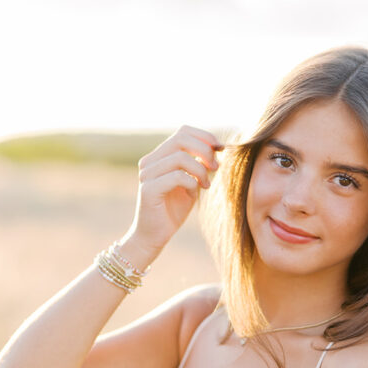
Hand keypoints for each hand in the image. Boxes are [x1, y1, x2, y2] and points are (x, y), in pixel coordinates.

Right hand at [121, 126, 223, 263]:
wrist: (154, 236)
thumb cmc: (173, 210)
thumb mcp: (192, 182)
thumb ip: (200, 165)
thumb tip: (218, 148)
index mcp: (159, 156)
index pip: (183, 132)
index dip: (205, 137)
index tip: (220, 150)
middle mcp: (149, 161)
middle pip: (181, 139)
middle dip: (205, 150)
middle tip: (216, 167)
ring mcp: (146, 174)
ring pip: (180, 157)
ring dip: (200, 169)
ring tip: (207, 184)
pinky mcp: (148, 189)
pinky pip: (177, 176)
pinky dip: (192, 182)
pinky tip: (196, 192)